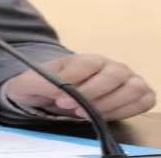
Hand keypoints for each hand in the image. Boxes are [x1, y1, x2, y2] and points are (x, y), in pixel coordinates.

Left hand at [5, 54, 155, 120]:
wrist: (59, 95)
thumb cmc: (49, 86)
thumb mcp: (31, 83)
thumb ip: (38, 82)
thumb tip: (56, 89)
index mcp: (86, 58)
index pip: (88, 64)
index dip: (75, 81)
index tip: (59, 98)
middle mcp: (111, 66)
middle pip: (113, 75)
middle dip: (92, 95)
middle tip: (72, 108)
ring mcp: (128, 79)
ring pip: (132, 89)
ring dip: (109, 104)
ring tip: (85, 113)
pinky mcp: (139, 95)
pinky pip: (142, 102)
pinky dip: (125, 111)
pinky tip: (102, 116)